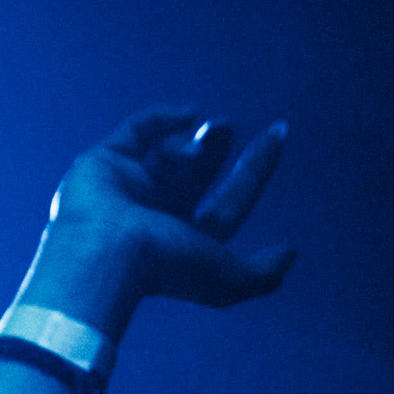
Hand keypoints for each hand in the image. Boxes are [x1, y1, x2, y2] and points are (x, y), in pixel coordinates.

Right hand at [19, 107, 295, 336]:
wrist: (103, 252)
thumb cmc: (164, 267)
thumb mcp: (226, 279)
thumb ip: (262, 273)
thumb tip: (290, 253)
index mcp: (186, 238)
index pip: (230, 200)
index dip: (257, 169)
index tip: (279, 133)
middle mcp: (157, 213)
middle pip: (199, 171)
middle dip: (219, 147)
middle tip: (229, 126)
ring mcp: (129, 186)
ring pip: (169, 152)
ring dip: (195, 142)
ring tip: (211, 131)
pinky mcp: (104, 162)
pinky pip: (138, 130)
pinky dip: (163, 118)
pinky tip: (189, 114)